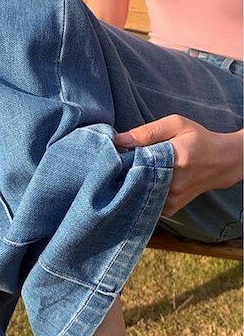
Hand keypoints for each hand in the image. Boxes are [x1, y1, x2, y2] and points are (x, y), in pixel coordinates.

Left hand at [114, 114, 242, 216]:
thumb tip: (117, 140)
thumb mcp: (176, 125)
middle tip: (116, 166)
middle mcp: (174, 185)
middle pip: (135, 183)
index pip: (139, 164)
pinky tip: (140, 183)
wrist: (221, 163)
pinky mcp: (169, 210)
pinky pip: (145, 203)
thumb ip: (147, 132)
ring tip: (129, 173)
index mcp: (177, 159)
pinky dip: (139, 194)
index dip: (123, 161)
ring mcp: (172, 201)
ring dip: (129, 185)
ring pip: (138, 195)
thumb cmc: (197, 140)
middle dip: (123, 175)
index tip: (114, 157)